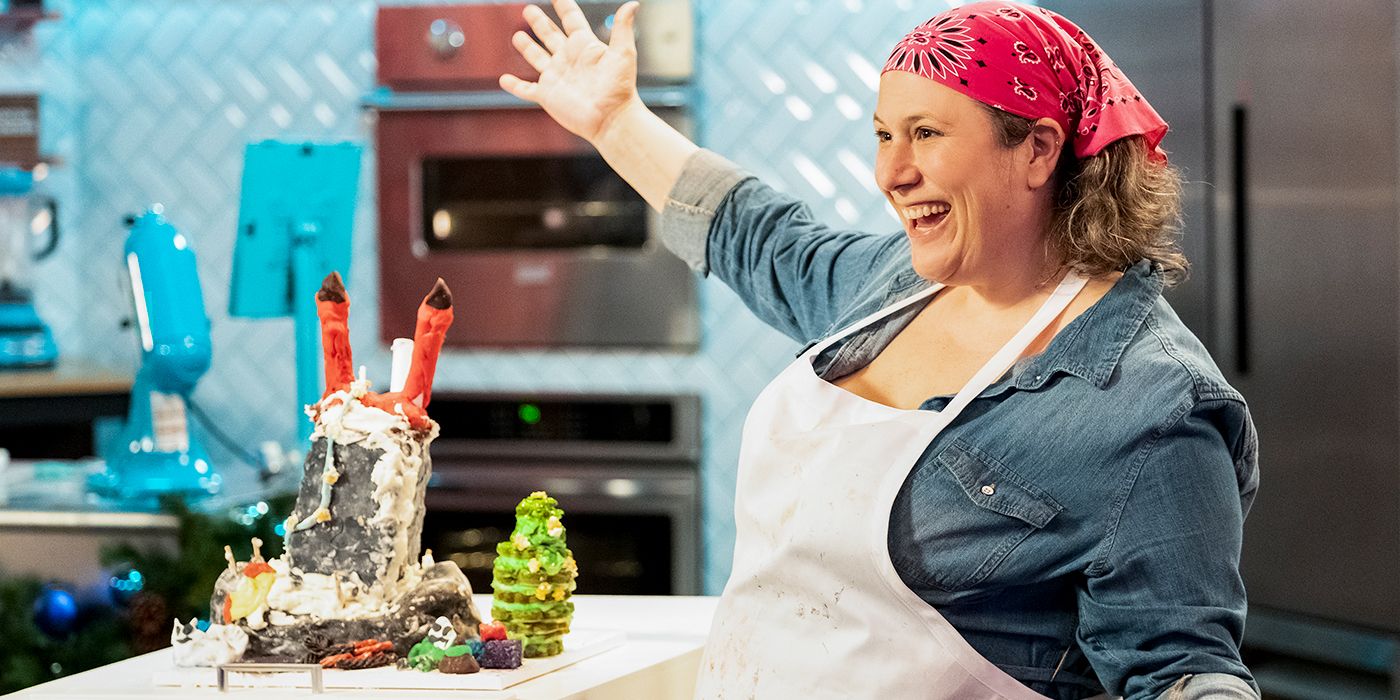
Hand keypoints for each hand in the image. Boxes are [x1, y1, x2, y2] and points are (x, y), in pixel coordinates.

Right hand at [500, 0, 642, 143]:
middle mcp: (568, 59)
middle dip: (540, 22)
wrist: (611, 120)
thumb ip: (622, 28)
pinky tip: (505, 79)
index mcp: (584, 46)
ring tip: (517, 36)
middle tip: (529, 9)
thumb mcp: (623, 54)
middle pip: (550, 35)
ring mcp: (556, 77)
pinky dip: (514, 85)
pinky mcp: (547, 95)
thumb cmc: (620, 89)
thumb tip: (633, 5)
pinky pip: (526, 90)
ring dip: (527, 47)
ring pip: (537, 57)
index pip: (571, 19)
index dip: (563, 5)